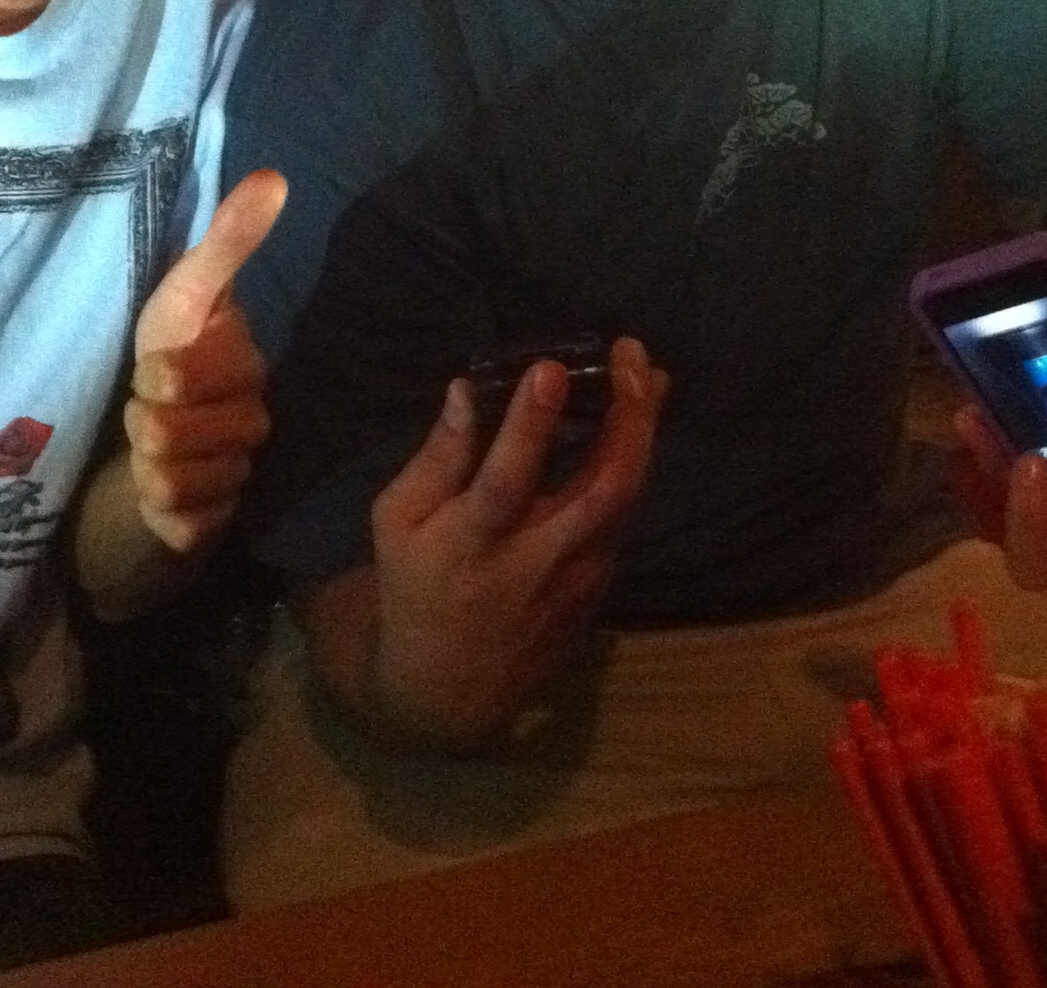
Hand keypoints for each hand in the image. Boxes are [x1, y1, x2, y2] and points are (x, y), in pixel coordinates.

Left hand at [124, 168, 285, 552]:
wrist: (151, 442)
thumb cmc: (169, 355)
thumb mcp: (184, 294)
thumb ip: (227, 240)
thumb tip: (274, 177)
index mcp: (248, 370)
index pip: (186, 375)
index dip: (156, 374)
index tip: (151, 369)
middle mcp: (254, 427)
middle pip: (175, 433)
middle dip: (143, 421)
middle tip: (146, 411)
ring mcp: (238, 478)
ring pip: (176, 481)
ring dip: (146, 464)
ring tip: (150, 452)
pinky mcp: (215, 526)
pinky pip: (184, 525)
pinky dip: (161, 512)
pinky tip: (161, 496)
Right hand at [344, 336, 667, 747]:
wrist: (451, 689)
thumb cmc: (415, 588)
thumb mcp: (398, 525)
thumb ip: (436, 460)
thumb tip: (465, 389)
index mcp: (475, 543)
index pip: (507, 480)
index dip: (530, 425)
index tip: (550, 368)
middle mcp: (538, 559)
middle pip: (602, 489)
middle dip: (627, 419)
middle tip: (632, 357)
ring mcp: (580, 576)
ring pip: (628, 498)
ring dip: (645, 432)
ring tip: (648, 373)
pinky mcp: (601, 583)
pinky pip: (625, 512)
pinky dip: (635, 462)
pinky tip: (636, 419)